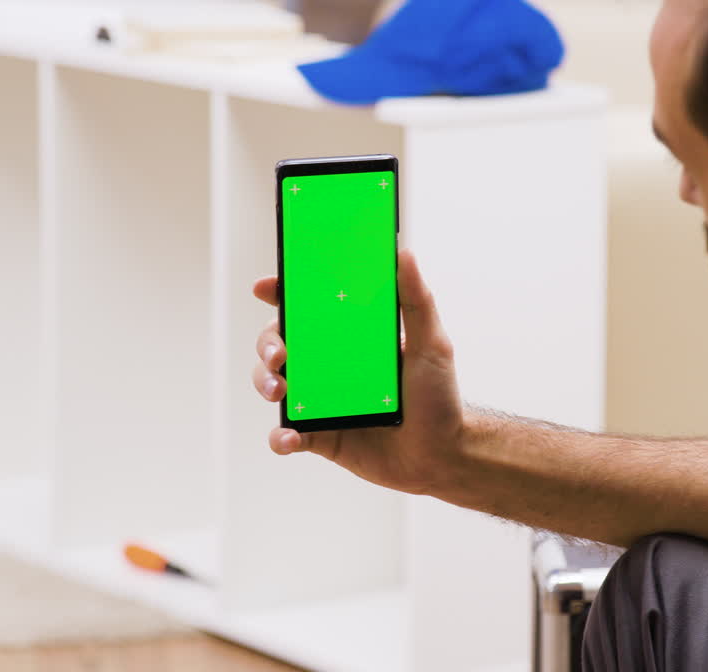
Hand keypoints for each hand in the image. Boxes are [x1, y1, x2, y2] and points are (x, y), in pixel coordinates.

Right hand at [251, 248, 466, 496]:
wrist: (442, 455)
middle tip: (278, 352)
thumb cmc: (439, 396)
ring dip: (264, 381)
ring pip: (273, 383)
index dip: (281, 294)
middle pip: (279, 342)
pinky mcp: (320, 436)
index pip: (308, 309)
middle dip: (267, 342)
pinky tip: (291, 437)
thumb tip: (405, 253)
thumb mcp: (431, 343)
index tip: (265, 287)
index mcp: (349, 339)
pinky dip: (280, 437)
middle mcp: (328, 366)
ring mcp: (320, 401)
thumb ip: (416, 300)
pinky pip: (286, 435)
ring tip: (278, 389)